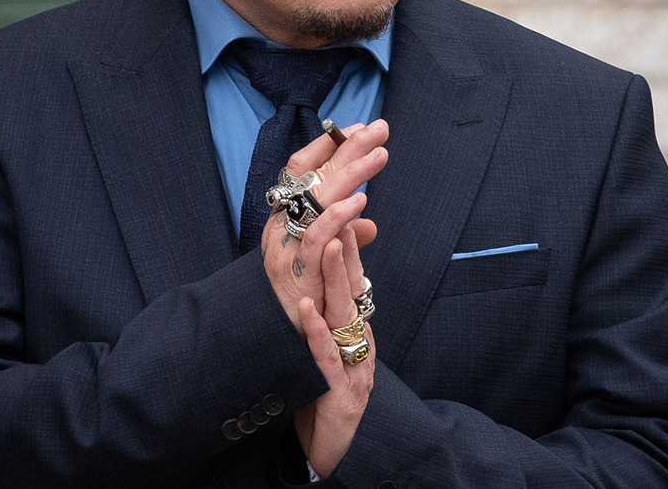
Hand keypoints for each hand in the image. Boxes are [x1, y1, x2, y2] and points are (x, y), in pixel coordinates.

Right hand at [261, 119, 387, 331]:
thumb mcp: (324, 259)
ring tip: (380, 155)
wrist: (276, 342)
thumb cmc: (302, 295)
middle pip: (314, 175)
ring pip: (316, 200)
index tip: (357, 127)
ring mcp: (286, 247)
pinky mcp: (297, 272)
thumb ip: (343, 236)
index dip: (328, 145)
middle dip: (348, 148)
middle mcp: (280, 225)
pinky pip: (315, 238)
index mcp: (284, 216)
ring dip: (351, 175)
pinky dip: (337, 217)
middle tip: (380, 127)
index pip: (302, 169)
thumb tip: (367, 221)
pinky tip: (361, 201)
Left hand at [295, 225, 374, 477]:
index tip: (344, 215)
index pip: (354, 284)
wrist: (329, 452)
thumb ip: (329, 317)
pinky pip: (325, 356)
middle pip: (354, 292)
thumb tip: (325, 280)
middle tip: (344, 218)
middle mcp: (359, 345)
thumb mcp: (328, 352)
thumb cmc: (323, 397)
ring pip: (344, 317)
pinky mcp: (341, 394)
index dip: (350, 249)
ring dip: (337, 280)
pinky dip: (316, 331)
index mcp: (355, 334)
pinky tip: (308, 308)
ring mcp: (353, 369)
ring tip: (330, 247)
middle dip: (348, 253)